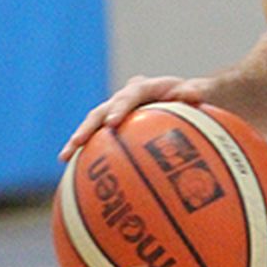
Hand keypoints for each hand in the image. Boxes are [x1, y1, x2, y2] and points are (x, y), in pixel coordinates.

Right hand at [57, 75, 210, 161]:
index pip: (130, 96)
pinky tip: (78, 178)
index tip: (112, 123)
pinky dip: (90, 156)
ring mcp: (119, 114)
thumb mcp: (202, 92)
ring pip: (95, 127)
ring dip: (80, 141)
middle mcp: (127, 99)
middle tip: (76, 143)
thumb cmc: (197, 98)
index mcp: (145, 88)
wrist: (190, 100)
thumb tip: (191, 94)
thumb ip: (195, 92)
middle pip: (102, 112)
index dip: (119, 108)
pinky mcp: (117, 129)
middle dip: (88, 128)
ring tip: (64, 159)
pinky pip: (102, 142)